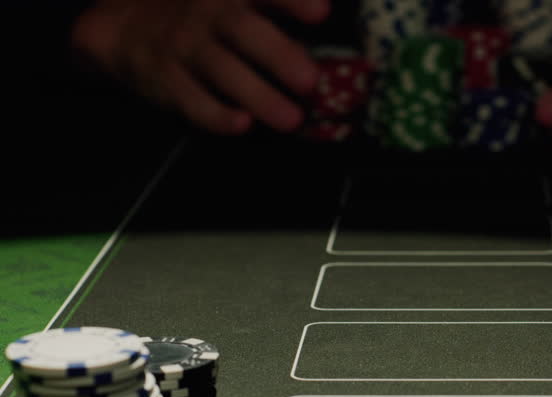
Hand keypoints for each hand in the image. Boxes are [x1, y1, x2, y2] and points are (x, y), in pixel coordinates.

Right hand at [71, 0, 329, 134]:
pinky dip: (216, 115)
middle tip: (310, 81)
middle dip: (279, 55)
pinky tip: (241, 125)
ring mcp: (184, 45)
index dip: (291, 1)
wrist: (124, 21)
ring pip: (223, 71)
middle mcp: (207, 11)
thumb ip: (275, 12)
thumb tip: (318, 46)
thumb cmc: (202, 10)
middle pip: (245, 31)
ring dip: (259, 96)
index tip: (322, 12)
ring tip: (291, 120)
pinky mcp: (166, 78)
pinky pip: (192, 100)